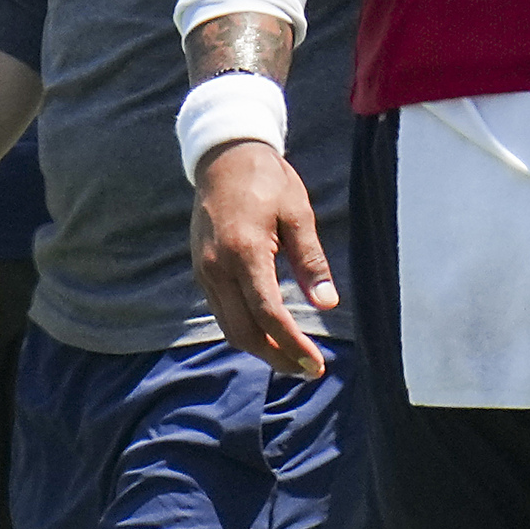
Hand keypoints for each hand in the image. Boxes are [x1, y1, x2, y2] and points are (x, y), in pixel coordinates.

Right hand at [189, 142, 335, 380]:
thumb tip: (328, 304)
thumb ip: (311, 260)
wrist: (223, 158)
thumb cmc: (267, 181)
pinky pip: (221, 313)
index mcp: (245, 251)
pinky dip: (245, 331)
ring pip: (230, 328)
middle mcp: (218, 267)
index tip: (316, 364)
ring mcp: (204, 271)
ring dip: (261, 349)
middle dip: (277, 357)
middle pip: (245, 332)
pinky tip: (269, 333)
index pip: (269, 314)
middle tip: (308, 370)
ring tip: (292, 358)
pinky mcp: (201, 271)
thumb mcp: (298, 213)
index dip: (293, 345)